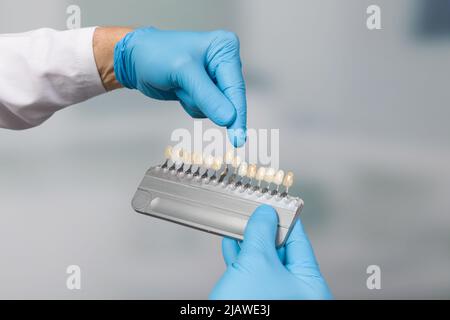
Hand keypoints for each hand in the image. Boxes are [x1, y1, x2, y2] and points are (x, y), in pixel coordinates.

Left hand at [113, 27, 246, 146]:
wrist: (135, 59)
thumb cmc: (156, 54)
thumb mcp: (183, 73)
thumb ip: (208, 96)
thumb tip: (229, 118)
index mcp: (225, 48)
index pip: (236, 87)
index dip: (237, 114)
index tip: (238, 137)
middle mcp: (224, 62)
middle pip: (228, 99)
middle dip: (206, 102)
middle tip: (185, 93)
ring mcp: (215, 77)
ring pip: (216, 108)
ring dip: (194, 102)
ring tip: (179, 85)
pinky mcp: (205, 90)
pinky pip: (205, 109)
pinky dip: (191, 105)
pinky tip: (179, 90)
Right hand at [210, 204, 332, 299]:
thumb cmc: (251, 310)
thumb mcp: (257, 264)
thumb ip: (261, 234)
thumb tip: (265, 214)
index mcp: (310, 285)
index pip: (299, 241)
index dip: (284, 219)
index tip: (273, 204)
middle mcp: (296, 293)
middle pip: (280, 251)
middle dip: (263, 231)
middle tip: (252, 212)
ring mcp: (275, 298)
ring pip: (262, 263)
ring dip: (248, 243)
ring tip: (238, 224)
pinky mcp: (256, 302)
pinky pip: (250, 275)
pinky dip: (240, 259)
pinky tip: (231, 244)